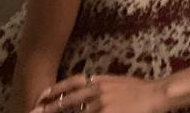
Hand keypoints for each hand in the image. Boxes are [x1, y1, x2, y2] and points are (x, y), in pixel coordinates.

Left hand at [30, 74, 167, 112]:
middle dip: (49, 109)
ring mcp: (101, 105)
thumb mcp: (116, 82)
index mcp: (99, 81)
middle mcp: (97, 91)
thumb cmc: (139, 90)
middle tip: (34, 112)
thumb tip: (88, 86)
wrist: (156, 94)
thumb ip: (100, 85)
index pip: (71, 84)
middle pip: (68, 101)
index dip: (55, 90)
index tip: (42, 96)